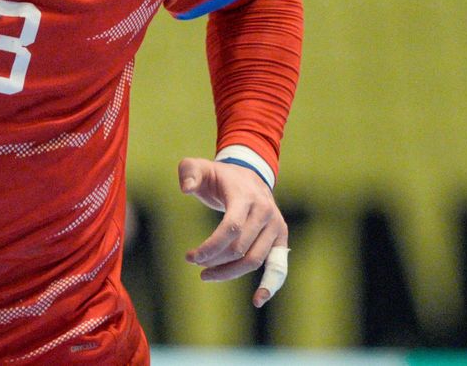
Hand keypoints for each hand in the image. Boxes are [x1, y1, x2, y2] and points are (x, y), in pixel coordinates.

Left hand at [178, 157, 289, 307]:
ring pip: (254, 260)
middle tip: (193, 261)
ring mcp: (276, 227)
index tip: (191, 257)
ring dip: (229, 272)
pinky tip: (257, 300)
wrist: (250, 176)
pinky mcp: (280, 240)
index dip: (211, 246)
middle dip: (214, 259)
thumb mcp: (199, 167)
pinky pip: (277, 267)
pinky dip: (270, 285)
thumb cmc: (219, 176)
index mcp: (246, 196)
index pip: (231, 227)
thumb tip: (186, 189)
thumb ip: (188, 172)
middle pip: (240, 247)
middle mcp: (265, 212)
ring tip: (206, 274)